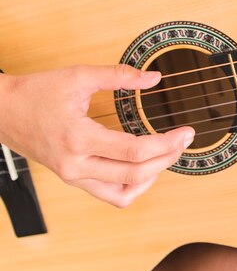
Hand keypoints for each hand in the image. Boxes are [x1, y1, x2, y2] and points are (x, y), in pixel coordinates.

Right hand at [0, 64, 194, 207]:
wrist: (2, 112)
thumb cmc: (37, 93)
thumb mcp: (79, 76)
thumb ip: (119, 75)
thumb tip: (154, 78)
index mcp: (78, 138)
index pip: (134, 152)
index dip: (166, 144)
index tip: (185, 132)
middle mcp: (76, 165)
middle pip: (134, 175)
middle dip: (167, 158)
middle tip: (184, 140)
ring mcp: (73, 177)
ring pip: (123, 194)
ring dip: (152, 177)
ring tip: (167, 154)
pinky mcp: (74, 179)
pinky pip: (110, 195)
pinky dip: (132, 187)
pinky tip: (144, 167)